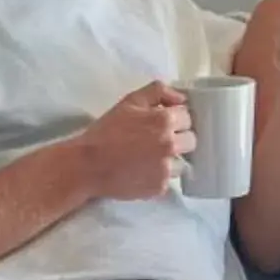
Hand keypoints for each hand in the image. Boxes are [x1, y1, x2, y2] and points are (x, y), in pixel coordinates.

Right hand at [72, 81, 195, 200]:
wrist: (87, 165)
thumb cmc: (106, 131)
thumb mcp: (130, 101)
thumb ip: (159, 91)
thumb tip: (181, 97)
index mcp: (164, 121)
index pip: (188, 117)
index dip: (175, 118)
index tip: (162, 123)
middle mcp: (169, 145)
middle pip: (192, 141)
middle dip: (178, 138)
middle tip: (158, 140)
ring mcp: (166, 169)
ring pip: (182, 162)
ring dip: (171, 160)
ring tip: (149, 158)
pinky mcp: (160, 187)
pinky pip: (169, 179)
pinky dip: (159, 176)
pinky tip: (142, 171)